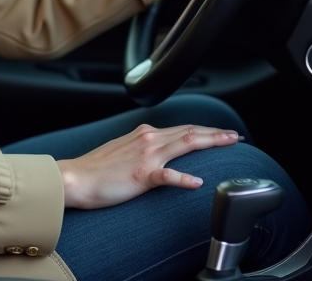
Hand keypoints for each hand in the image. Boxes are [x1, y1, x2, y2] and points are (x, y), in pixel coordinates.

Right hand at [56, 124, 240, 208]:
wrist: (75, 178)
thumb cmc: (96, 169)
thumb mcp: (123, 150)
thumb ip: (143, 148)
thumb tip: (159, 152)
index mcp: (144, 134)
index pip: (182, 129)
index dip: (206, 130)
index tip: (222, 134)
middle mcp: (148, 140)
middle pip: (190, 132)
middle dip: (215, 133)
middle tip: (235, 136)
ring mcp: (146, 157)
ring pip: (185, 144)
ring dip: (210, 142)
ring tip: (228, 143)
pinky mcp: (140, 176)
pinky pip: (166, 176)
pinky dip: (183, 179)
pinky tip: (196, 183)